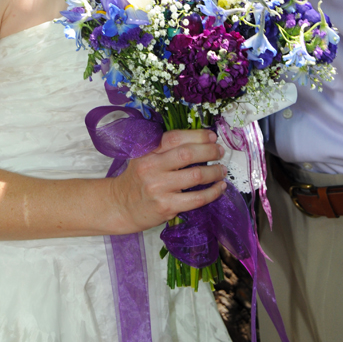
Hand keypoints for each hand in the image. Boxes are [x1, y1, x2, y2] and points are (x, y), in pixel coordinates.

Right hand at [110, 128, 226, 233]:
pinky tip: (219, 188)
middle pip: (187, 154)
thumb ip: (165, 148)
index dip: (197, 135)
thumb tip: (200, 140)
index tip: (212, 136)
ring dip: (214, 172)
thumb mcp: (144, 156)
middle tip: (220, 151)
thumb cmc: (138, 179)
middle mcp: (151, 166)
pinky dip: (212, 192)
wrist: (121, 205)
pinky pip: (196, 199)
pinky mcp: (166, 206)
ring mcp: (158, 187)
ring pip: (195, 176)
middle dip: (209, 151)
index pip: (175, 137)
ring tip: (222, 170)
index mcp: (147, 151)